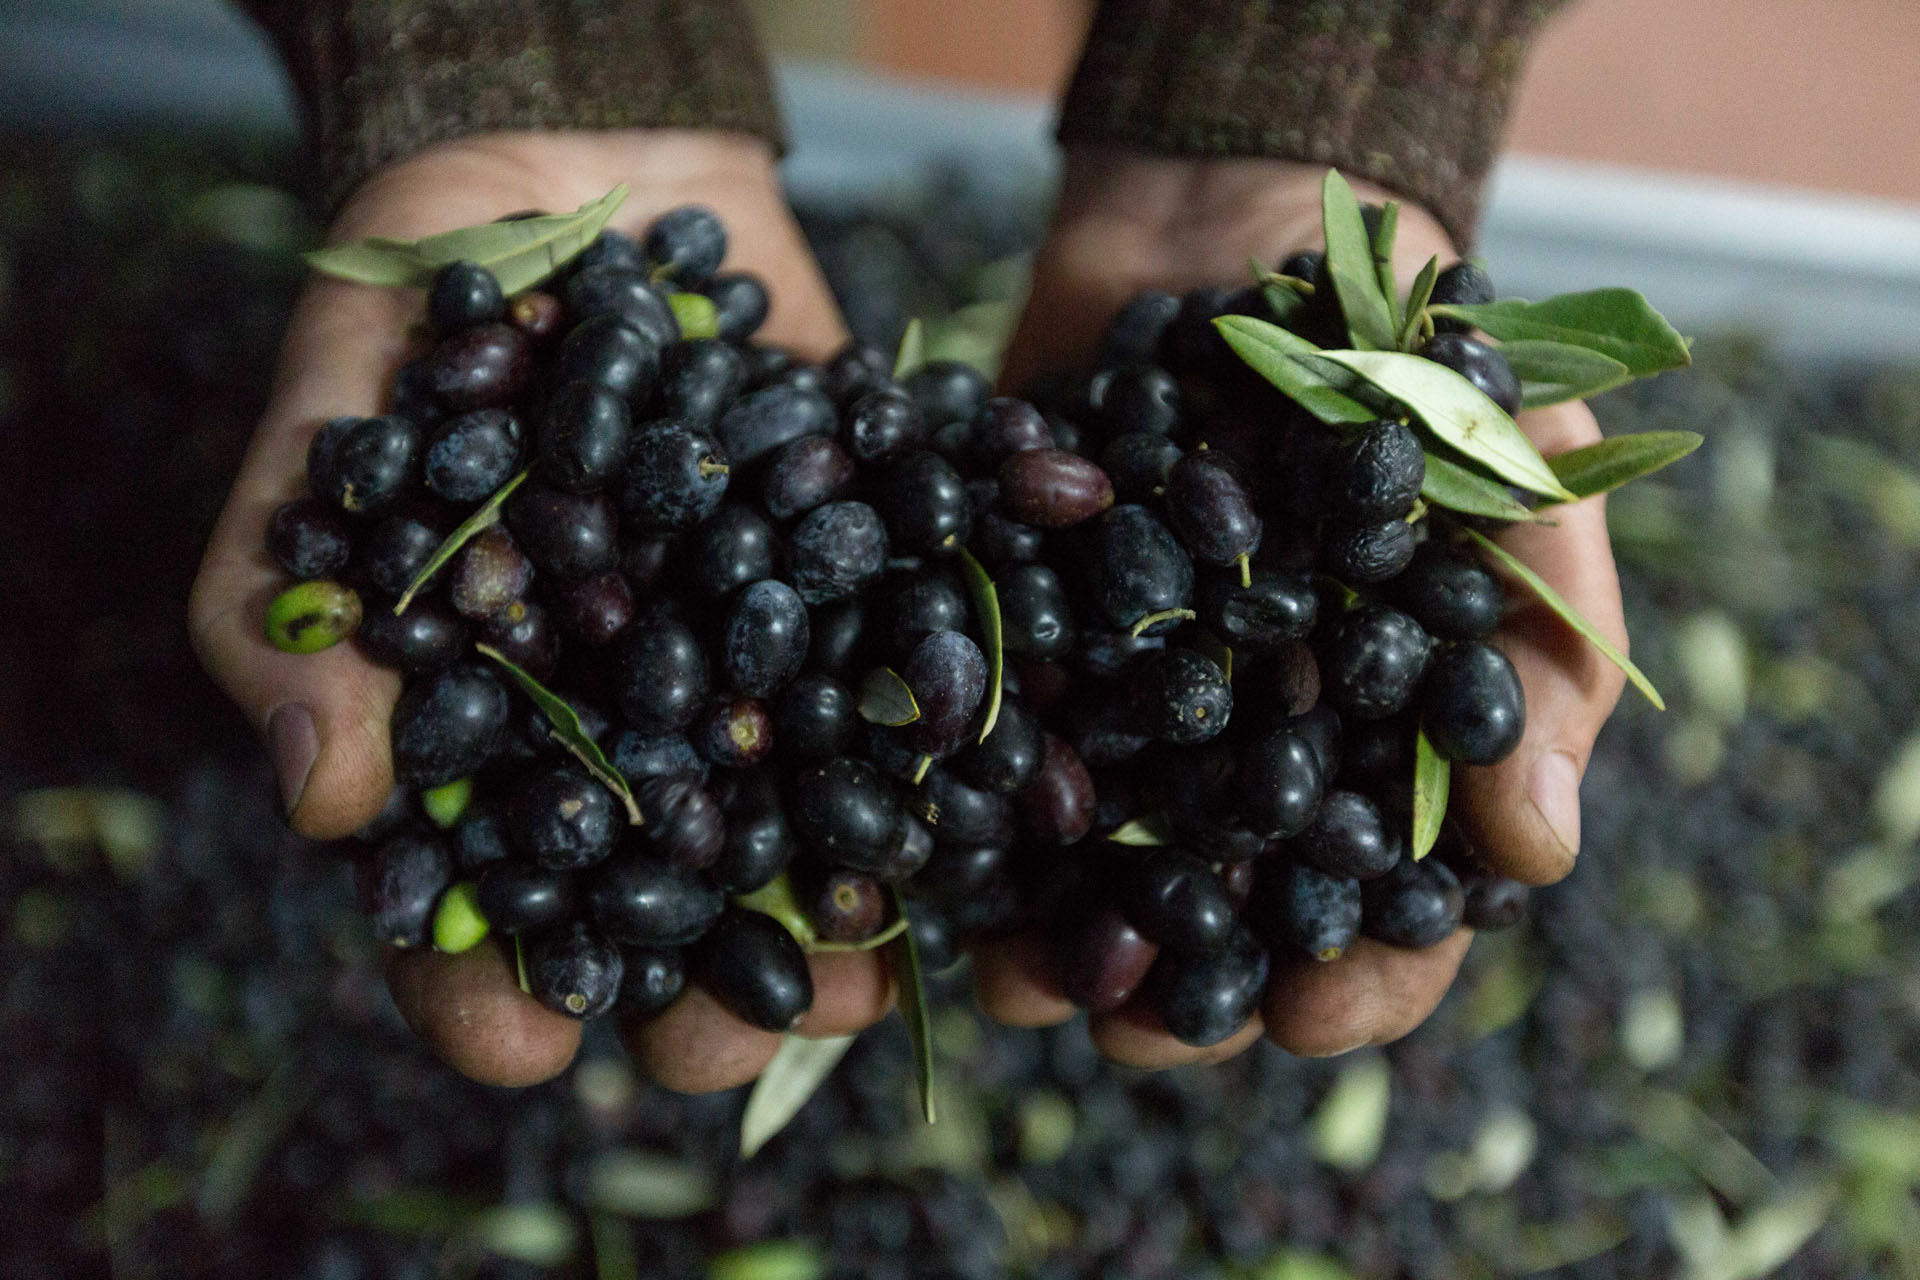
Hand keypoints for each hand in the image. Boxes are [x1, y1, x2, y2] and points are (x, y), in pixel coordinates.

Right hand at [190, 129, 895, 1089]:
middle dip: (696, 987)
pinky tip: (982, 795)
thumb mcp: (330, 459)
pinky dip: (947, 734)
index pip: (477, 910)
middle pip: (663, 907)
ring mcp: (758, 669)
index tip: (522, 1048)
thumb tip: (325, 802)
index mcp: (494, 744)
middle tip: (730, 1037)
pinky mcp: (864, 587)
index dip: (486, 992)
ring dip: (840, 904)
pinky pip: (909, 676)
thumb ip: (297, 623)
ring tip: (878, 959)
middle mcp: (638, 733)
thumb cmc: (421, 330)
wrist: (577, 173)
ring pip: (803, 826)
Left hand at [978, 148, 1628, 1065]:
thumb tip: (1539, 859)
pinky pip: (986, 750)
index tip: (1312, 1015)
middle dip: (1184, 996)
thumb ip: (1534, 652)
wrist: (1236, 223)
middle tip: (1133, 1033)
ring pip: (1092, 869)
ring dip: (1054, 941)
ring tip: (1014, 977)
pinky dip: (957, 809)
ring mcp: (1128, 708)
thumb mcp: (1504, 481)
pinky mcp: (1022, 647)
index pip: (1391, 908)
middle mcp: (1249, 752)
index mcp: (1381, 745)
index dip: (1363, 979)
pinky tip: (925, 856)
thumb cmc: (1403, 352)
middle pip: (1225, 921)